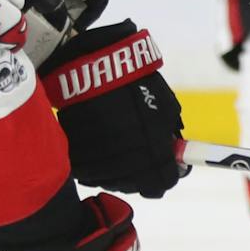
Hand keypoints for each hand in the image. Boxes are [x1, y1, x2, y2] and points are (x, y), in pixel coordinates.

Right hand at [40, 21, 186, 196]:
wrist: (96, 65)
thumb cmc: (136, 83)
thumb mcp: (166, 106)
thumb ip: (170, 134)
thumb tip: (174, 153)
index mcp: (152, 146)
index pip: (162, 181)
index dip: (165, 181)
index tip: (164, 177)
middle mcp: (126, 156)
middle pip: (134, 185)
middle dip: (140, 180)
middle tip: (142, 170)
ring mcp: (99, 155)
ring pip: (108, 180)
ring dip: (116, 175)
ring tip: (118, 161)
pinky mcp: (76, 150)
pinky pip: (86, 170)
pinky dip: (93, 169)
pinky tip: (98, 158)